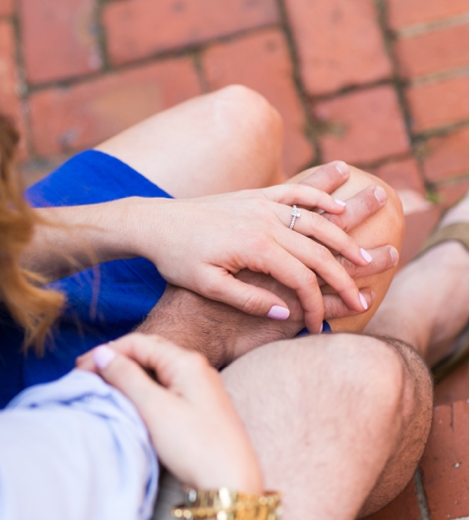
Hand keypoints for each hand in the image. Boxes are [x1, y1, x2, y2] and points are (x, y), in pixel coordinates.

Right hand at [76, 333, 261, 492]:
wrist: (233, 484)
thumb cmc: (195, 445)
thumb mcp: (155, 408)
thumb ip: (126, 377)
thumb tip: (102, 354)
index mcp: (186, 361)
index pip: (137, 343)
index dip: (106, 353)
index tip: (79, 369)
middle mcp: (195, 368)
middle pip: (146, 354)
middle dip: (114, 363)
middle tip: (85, 378)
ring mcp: (199, 387)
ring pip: (154, 372)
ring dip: (126, 377)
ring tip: (100, 389)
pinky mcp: (198, 407)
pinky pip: (163, 389)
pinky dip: (141, 391)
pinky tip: (127, 402)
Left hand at [125, 162, 382, 332]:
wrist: (154, 222)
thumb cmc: (176, 259)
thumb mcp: (207, 286)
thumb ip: (247, 299)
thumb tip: (285, 312)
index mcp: (255, 246)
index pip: (301, 278)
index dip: (314, 305)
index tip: (317, 326)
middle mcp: (264, 220)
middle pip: (317, 251)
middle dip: (342, 279)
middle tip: (361, 300)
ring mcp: (261, 204)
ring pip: (315, 220)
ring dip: (344, 238)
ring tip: (365, 259)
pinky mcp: (254, 195)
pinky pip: (295, 192)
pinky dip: (320, 197)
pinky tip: (338, 207)